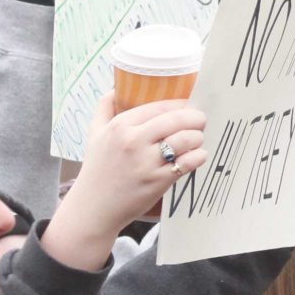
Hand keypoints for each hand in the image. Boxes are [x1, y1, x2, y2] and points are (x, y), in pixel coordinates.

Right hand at [43, 94, 204, 269]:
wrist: (94, 207)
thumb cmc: (97, 169)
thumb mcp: (94, 134)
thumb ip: (104, 108)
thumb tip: (115, 87)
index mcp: (120, 126)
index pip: (160, 106)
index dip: (180, 104)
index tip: (188, 106)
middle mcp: (133, 140)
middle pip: (177, 119)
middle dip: (195, 118)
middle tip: (200, 120)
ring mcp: (146, 162)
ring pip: (186, 139)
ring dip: (198, 137)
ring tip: (198, 139)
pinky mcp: (158, 181)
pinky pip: (188, 162)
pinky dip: (199, 156)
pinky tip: (199, 155)